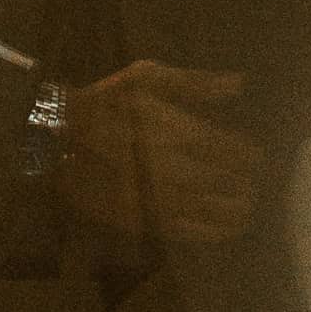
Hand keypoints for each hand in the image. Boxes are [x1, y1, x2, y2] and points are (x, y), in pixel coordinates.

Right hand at [62, 61, 264, 247]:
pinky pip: (195, 234)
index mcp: (183, 133)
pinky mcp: (148, 221)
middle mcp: (181, 171)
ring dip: (241, 210)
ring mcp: (165, 200)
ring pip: (222, 214)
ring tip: (246, 204)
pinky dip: (218, 231)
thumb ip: (195, 83)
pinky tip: (226, 226)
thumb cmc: (106, 103)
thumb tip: (240, 85)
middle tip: (252, 181)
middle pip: (237, 186)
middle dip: (249, 183)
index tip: (253, 155)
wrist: (57, 139)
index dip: (253, 156)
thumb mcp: (146, 77)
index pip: (240, 154)